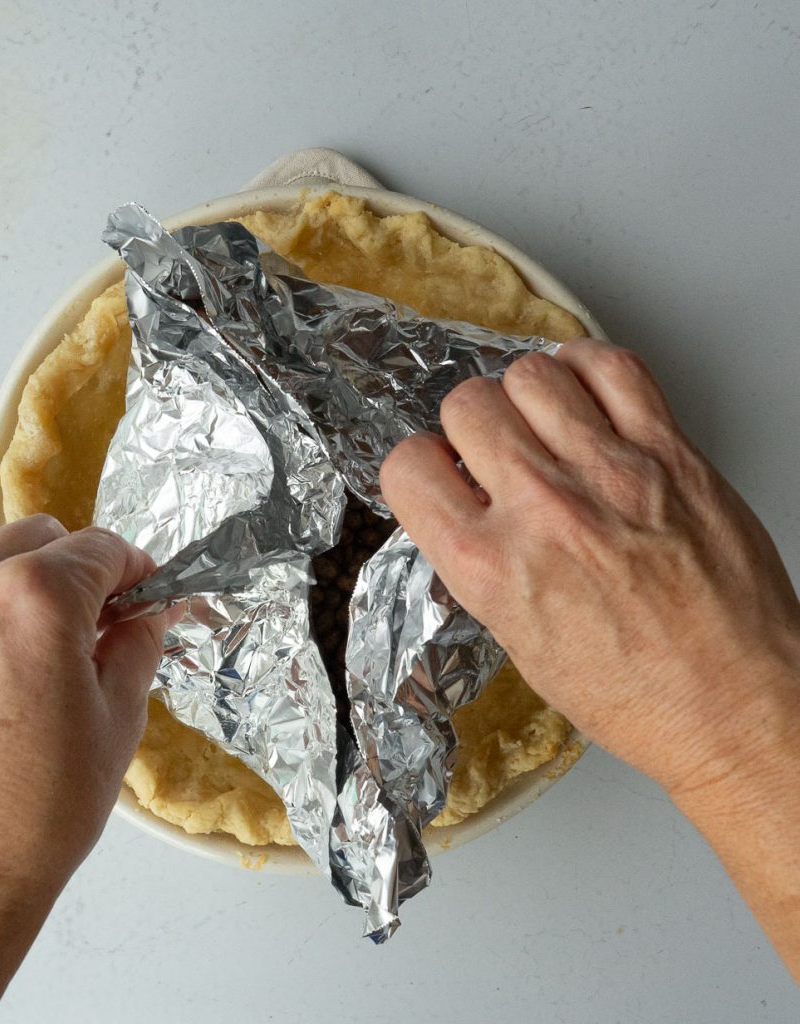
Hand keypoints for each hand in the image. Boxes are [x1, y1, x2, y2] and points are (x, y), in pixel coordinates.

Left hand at [0, 515, 162, 911]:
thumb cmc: (41, 807)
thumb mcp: (120, 717)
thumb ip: (139, 641)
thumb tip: (151, 605)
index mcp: (41, 600)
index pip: (101, 547)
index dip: (132, 568)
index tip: (137, 593)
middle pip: (38, 534)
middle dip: (74, 568)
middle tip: (86, 619)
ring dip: (4, 566)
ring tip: (18, 622)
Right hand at [381, 338, 799, 795]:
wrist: (733, 705)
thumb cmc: (635, 692)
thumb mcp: (516, 640)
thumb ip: (480, 561)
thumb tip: (465, 505)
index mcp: (487, 567)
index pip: (408, 466)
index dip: (419, 466)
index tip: (440, 473)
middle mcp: (541, 510)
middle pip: (467, 404)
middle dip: (472, 425)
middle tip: (495, 450)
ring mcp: (608, 474)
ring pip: (530, 374)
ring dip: (526, 395)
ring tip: (543, 424)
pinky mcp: (669, 454)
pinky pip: (610, 365)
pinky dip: (587, 367)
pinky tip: (586, 397)